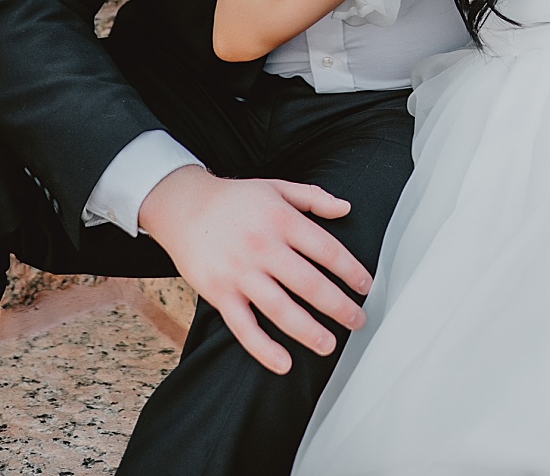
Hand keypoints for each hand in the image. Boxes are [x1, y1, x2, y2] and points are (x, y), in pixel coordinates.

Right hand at [136, 165, 368, 373]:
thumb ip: (314, 198)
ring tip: (329, 346)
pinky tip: (283, 363)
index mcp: (282, 221)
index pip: (326, 249)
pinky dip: (263, 348)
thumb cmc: (235, 199)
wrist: (183, 207)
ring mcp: (239, 273)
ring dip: (307, 331)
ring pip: (279, 309)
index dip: (350, 270)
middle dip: (337, 306)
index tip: (366, 286)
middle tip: (358, 321)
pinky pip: (243, 326)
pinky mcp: (218, 293)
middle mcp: (263, 248)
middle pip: (308, 283)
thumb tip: (346, 209)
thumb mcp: (278, 187)